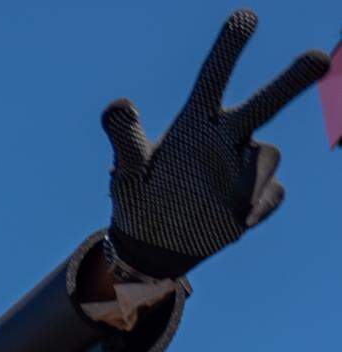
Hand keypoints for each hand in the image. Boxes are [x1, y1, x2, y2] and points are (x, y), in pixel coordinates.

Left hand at [102, 8, 329, 278]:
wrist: (154, 244)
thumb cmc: (138, 198)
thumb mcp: (127, 172)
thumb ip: (125, 138)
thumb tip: (118, 104)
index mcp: (195, 123)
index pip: (214, 78)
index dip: (228, 49)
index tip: (245, 16)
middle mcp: (225, 137)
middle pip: (265, 102)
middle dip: (291, 81)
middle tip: (318, 57)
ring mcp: (244, 168)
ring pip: (268, 156)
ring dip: (251, 176)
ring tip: (221, 201)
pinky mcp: (257, 199)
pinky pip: (272, 194)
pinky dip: (259, 205)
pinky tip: (239, 219)